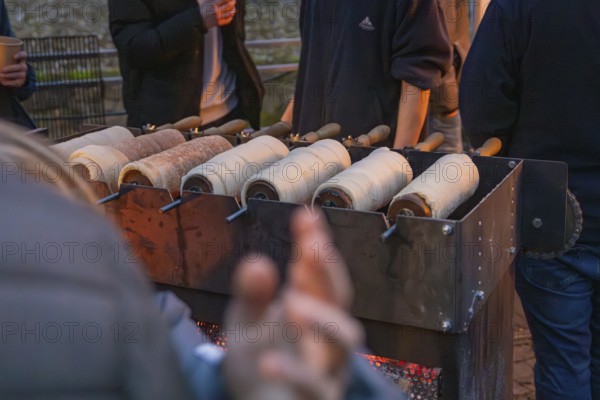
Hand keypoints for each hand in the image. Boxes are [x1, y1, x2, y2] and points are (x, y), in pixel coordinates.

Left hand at [0, 50, 27, 87]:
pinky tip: (2, 82)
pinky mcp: (21, 81)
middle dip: (12, 68)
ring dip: (8, 76)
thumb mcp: (6, 59)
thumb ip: (2, 57)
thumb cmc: (7, 64)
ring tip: (0, 76)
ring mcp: (23, 74)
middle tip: (2, 69)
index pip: (24, 54)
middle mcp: (24, 66)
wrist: (14, 76)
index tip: (13, 57)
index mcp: (20, 58)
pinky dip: (9, 83)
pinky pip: (16, 83)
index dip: (20, 55)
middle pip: (21, 66)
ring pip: (19, 75)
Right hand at [198, 0, 236, 28]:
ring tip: (234, 8)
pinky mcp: (219, 23)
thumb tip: (222, 0)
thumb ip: (215, 0)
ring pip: (229, 13)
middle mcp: (216, 12)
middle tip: (234, 1)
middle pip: (228, 6)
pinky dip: (230, 17)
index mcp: (213, 5)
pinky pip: (227, 20)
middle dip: (233, 3)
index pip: (224, 0)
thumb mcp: (207, 2)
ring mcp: (218, 18)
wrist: (198, 20)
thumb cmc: (202, 9)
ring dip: (233, 10)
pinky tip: (231, 15)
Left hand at [223, 208, 363, 399]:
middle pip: (339, 298)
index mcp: (313, 308)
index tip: (306, 216)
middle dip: (327, 271)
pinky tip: (267, 360)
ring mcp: (329, 367)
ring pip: (343, 340)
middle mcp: (328, 333)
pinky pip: (314, 386)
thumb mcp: (248, 320)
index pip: (319, 272)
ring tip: (292, 302)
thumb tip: (257, 262)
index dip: (316, 244)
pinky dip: (293, 372)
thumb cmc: (260, 360)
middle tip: (310, 248)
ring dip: (322, 317)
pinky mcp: (319, 398)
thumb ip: (252, 293)